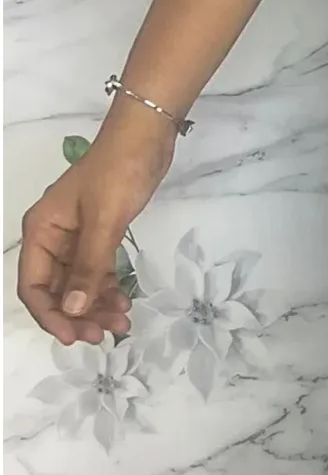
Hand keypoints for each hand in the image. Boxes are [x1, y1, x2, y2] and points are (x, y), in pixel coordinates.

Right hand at [17, 102, 176, 345]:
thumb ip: (87, 267)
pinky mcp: (100, 232)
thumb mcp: (104, 221)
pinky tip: (123, 304)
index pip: (33, 286)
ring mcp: (76, 236)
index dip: (51, 316)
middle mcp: (52, 237)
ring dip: (95, 306)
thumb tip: (71, 310)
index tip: (76, 337)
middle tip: (104, 336)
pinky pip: (96, 270)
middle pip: (55, 289)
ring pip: (78, 283)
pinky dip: (107, 288)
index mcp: (41, 232)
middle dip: (77, 315)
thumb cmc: (118, 172)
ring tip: (121, 324)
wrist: (146, 136)